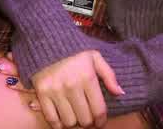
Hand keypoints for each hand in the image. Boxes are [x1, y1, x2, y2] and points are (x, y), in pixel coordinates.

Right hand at [0, 50, 123, 128]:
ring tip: (75, 114)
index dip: (101, 120)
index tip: (100, 121)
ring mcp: (55, 90)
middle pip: (84, 119)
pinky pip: (52, 120)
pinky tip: (63, 116)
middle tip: (87, 116)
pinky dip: (58, 123)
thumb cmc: (75, 52)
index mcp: (87, 76)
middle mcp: (72, 85)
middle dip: (88, 121)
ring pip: (69, 122)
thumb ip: (109, 75)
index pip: (98, 110)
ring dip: (74, 121)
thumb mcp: (95, 57)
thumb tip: (120, 92)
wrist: (48, 42)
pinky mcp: (42, 93)